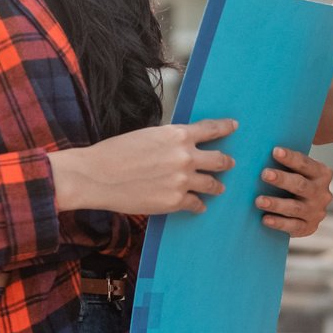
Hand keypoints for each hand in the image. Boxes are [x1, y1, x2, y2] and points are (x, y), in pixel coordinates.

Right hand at [47, 119, 235, 214]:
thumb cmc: (116, 152)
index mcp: (178, 134)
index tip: (235, 126)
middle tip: (230, 164)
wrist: (98, 176)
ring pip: (212, 184)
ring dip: (216, 186)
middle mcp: (185, 157)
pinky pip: (196, 204)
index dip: (226, 127)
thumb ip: (169, 140)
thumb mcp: (148, 135)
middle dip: (226, 162)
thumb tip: (181, 145)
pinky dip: (199, 205)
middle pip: (219, 159)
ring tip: (218, 188)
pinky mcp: (175, 202)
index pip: (212, 129)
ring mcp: (182, 181)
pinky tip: (199, 206)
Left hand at [256, 146, 332, 236]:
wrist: (305, 211)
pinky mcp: (309, 227)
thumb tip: (258, 152)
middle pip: (300, 185)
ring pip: (295, 207)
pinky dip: (279, 223)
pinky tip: (265, 219)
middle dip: (282, 179)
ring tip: (259, 201)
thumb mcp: (297, 172)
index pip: (305, 164)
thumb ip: (286, 164)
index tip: (275, 151)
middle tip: (264, 174)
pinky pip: (293, 226)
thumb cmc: (295, 183)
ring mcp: (317, 212)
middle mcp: (322, 193)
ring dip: (276, 203)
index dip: (290, 158)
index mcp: (322, 174)